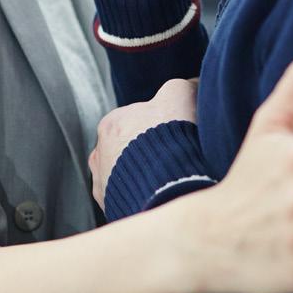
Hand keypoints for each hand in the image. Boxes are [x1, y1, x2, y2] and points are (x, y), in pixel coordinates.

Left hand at [90, 78, 196, 207]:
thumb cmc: (171, 138)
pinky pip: (128, 199)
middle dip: (147, 152)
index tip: (175, 133)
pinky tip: (160, 196)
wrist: (167, 187)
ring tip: (167, 180)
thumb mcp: (179, 95)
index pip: (135, 120)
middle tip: (173, 158)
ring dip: (143, 176)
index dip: (158, 125)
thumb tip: (193, 82)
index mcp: (111, 124)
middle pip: (127, 148)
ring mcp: (103, 185)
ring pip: (125, 176)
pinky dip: (142, 197)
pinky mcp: (112, 209)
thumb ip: (181, 86)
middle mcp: (99, 154)